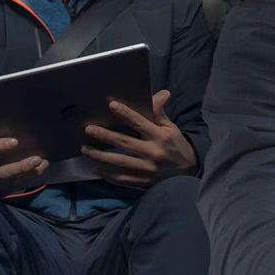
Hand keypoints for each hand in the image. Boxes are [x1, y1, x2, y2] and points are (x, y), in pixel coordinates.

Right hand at [0, 131, 47, 196]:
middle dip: (20, 167)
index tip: (15, 141)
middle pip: (1, 174)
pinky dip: (31, 176)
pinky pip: (19, 185)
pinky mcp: (3, 192)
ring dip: (30, 172)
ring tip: (42, 162)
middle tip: (36, 159)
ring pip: (14, 181)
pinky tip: (41, 167)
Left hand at [81, 90, 196, 185]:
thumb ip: (160, 112)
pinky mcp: (143, 181)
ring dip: (100, 155)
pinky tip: (95, 169)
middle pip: (125, 143)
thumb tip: (161, 93)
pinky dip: (108, 175)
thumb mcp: (171, 127)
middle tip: (89, 129)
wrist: (188, 170)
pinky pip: (122, 179)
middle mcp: (153, 153)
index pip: (140, 123)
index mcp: (160, 136)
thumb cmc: (176, 145)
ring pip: (119, 162)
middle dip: (105, 135)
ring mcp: (147, 169)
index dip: (126, 113)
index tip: (111, 105)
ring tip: (85, 149)